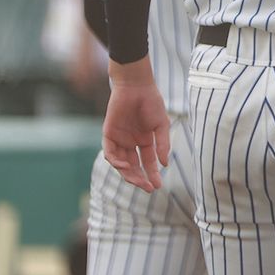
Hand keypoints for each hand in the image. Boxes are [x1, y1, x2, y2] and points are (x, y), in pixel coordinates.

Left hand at [103, 58, 169, 192]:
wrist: (136, 86)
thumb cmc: (151, 102)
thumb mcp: (161, 125)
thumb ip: (162, 144)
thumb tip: (165, 164)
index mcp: (145, 141)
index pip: (148, 162)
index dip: (152, 174)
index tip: (158, 186)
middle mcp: (131, 143)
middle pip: (134, 166)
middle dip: (140, 178)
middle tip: (148, 187)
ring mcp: (119, 139)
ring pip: (121, 163)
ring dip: (128, 173)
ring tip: (137, 179)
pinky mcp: (109, 134)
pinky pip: (110, 152)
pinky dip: (116, 161)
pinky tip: (124, 165)